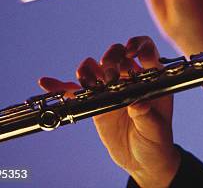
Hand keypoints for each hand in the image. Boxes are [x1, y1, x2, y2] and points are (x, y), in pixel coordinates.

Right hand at [39, 36, 178, 187]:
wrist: (140, 157)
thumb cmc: (155, 139)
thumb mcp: (155, 127)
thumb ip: (146, 114)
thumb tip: (137, 103)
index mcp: (151, 77)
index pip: (145, 50)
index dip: (138, 45)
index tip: (131, 52)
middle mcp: (129, 77)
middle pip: (117, 54)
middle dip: (111, 58)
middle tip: (110, 75)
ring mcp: (110, 88)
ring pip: (95, 67)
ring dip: (88, 69)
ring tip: (87, 81)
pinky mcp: (94, 102)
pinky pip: (75, 91)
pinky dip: (60, 86)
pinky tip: (47, 82)